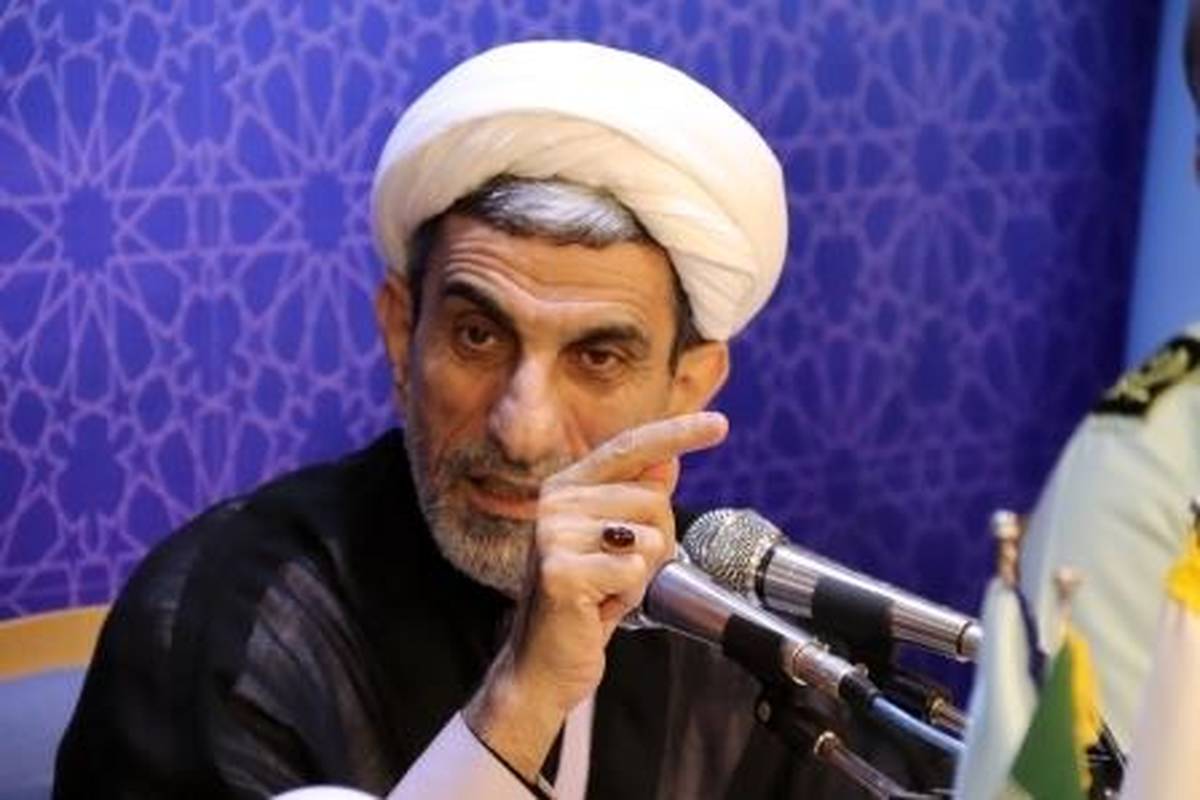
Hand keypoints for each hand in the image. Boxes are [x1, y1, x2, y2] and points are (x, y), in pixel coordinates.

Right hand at [463, 411, 728, 779]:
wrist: (542, 665)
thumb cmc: (584, 603)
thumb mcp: (616, 544)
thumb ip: (637, 499)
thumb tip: (669, 460)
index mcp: (568, 487)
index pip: (630, 447)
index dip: (678, 433)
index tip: (720, 425)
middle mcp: (556, 502)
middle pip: (653, 499)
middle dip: (657, 544)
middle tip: (621, 574)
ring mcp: (553, 534)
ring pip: (649, 537)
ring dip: (642, 575)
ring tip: (608, 592)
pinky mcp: (560, 571)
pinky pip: (635, 572)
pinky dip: (630, 597)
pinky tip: (600, 607)